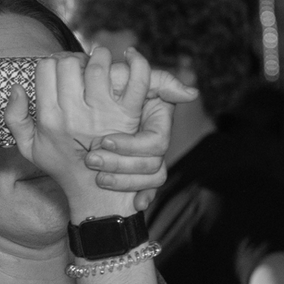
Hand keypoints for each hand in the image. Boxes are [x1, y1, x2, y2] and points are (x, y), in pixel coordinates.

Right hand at [13, 47, 168, 216]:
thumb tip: (17, 87)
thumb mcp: (28, 148)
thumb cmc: (62, 165)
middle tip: (80, 65)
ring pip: (98, 65)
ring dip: (100, 56)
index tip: (59, 70)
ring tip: (101, 60)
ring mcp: (102, 114)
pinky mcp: (128, 115)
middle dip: (73, 58)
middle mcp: (74, 115)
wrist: (96, 191)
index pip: (46, 68)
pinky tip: (130, 57)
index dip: (52, 63)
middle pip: (69, 63)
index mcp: (49, 119)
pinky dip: (137, 63)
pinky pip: (137, 79)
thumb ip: (14, 118)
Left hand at [66, 53, 201, 203]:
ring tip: (98, 178)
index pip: (155, 144)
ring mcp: (148, 160)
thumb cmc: (117, 85)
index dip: (131, 146)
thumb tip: (192, 94)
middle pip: (150, 166)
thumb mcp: (134, 78)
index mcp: (157, 125)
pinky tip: (137, 205)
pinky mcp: (137, 171)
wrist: (95, 96)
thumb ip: (163, 82)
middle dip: (121, 166)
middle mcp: (155, 145)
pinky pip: (147, 191)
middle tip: (91, 160)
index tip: (105, 141)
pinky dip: (144, 198)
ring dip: (123, 182)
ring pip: (148, 180)